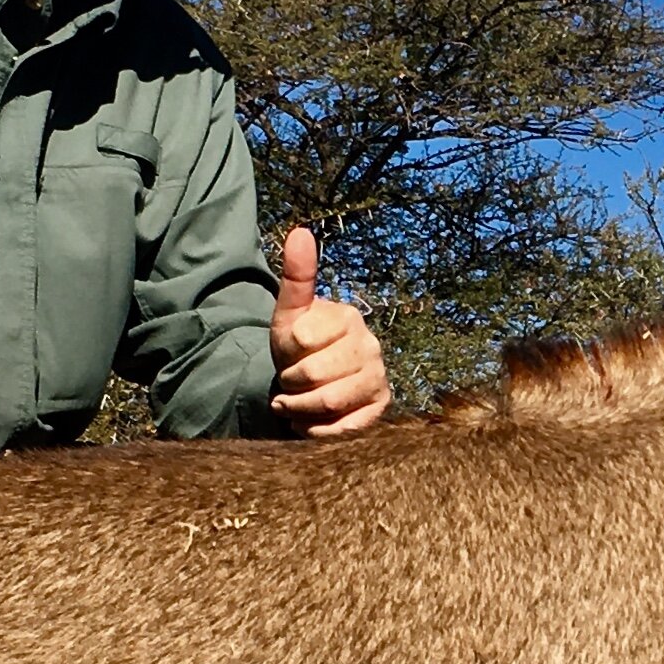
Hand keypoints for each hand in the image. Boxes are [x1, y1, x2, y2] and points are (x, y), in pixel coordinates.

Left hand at [268, 224, 389, 436]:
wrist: (315, 386)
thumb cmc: (299, 348)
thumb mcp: (289, 314)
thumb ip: (295, 277)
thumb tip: (299, 232)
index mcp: (348, 318)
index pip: (301, 341)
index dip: (284, 354)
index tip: (287, 356)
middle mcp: (371, 347)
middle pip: (313, 376)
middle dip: (290, 386)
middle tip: (289, 384)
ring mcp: (378, 380)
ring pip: (328, 403)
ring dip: (299, 410)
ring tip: (294, 404)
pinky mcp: (380, 411)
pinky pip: (342, 429)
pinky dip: (316, 431)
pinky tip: (310, 422)